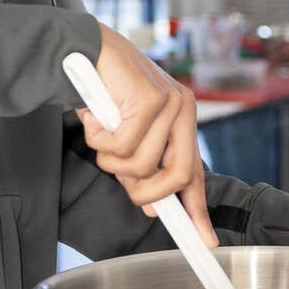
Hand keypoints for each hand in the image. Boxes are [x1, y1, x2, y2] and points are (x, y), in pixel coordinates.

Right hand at [81, 24, 213, 244]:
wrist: (83, 48)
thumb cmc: (103, 91)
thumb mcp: (126, 135)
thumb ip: (142, 168)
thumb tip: (154, 207)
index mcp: (182, 118)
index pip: (195, 172)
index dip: (198, 210)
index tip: (204, 240)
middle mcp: (183, 109)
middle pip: (177, 176)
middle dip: (145, 192)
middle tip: (123, 183)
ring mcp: (171, 103)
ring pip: (143, 165)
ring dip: (111, 160)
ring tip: (100, 135)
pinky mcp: (151, 99)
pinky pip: (124, 146)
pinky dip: (100, 140)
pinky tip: (94, 119)